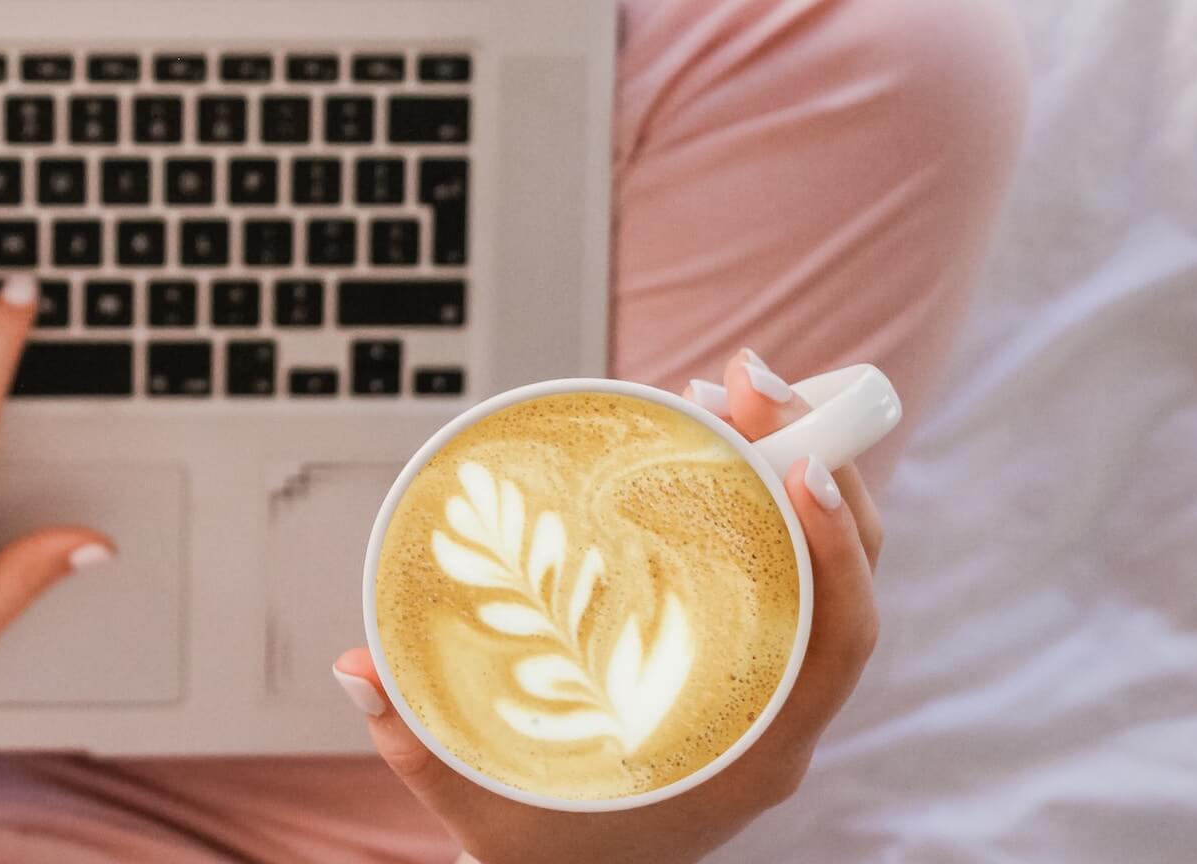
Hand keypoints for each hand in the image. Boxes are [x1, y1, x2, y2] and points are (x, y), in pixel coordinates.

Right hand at [334, 349, 885, 863]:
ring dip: (790, 468)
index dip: (838, 551)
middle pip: (843, 578)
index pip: (838, 642)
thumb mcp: (484, 813)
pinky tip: (708, 448)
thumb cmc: (549, 855)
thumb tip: (354, 670)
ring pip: (819, 565)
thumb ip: (418, 749)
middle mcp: (780, 715)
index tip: (801, 467)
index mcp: (752, 754)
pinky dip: (759, 503)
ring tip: (725, 390)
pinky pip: (781, 572)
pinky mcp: (746, 662)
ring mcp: (771, 686)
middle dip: (816, 464)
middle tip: (745, 381)